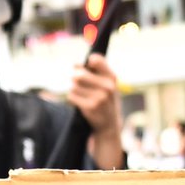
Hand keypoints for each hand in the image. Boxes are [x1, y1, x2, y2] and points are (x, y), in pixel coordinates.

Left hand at [69, 54, 123, 168]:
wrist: (109, 125)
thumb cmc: (106, 101)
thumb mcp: (108, 85)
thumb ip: (96, 72)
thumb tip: (75, 64)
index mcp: (112, 78)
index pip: (96, 59)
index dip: (87, 62)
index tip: (87, 66)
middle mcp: (107, 87)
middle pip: (79, 75)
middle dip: (75, 78)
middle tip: (76, 82)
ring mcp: (99, 98)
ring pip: (74, 86)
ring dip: (74, 90)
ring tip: (81, 95)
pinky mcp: (90, 107)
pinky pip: (72, 96)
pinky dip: (72, 98)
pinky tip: (80, 102)